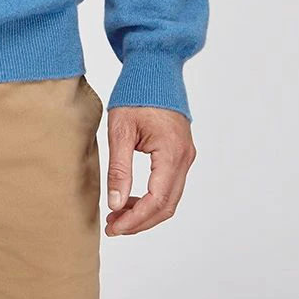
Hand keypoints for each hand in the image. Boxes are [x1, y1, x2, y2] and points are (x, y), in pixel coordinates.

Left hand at [103, 105, 195, 235]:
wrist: (153, 71)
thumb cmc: (136, 94)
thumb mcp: (120, 130)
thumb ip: (119, 169)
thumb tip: (115, 204)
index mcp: (171, 152)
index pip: (157, 200)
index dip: (136, 219)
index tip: (114, 227)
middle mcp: (184, 158)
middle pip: (166, 205)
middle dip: (140, 221)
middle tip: (113, 227)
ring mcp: (185, 156)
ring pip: (169, 198)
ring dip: (145, 212)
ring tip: (117, 215)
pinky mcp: (180, 154)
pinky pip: (169, 185)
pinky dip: (151, 198)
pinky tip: (129, 199)